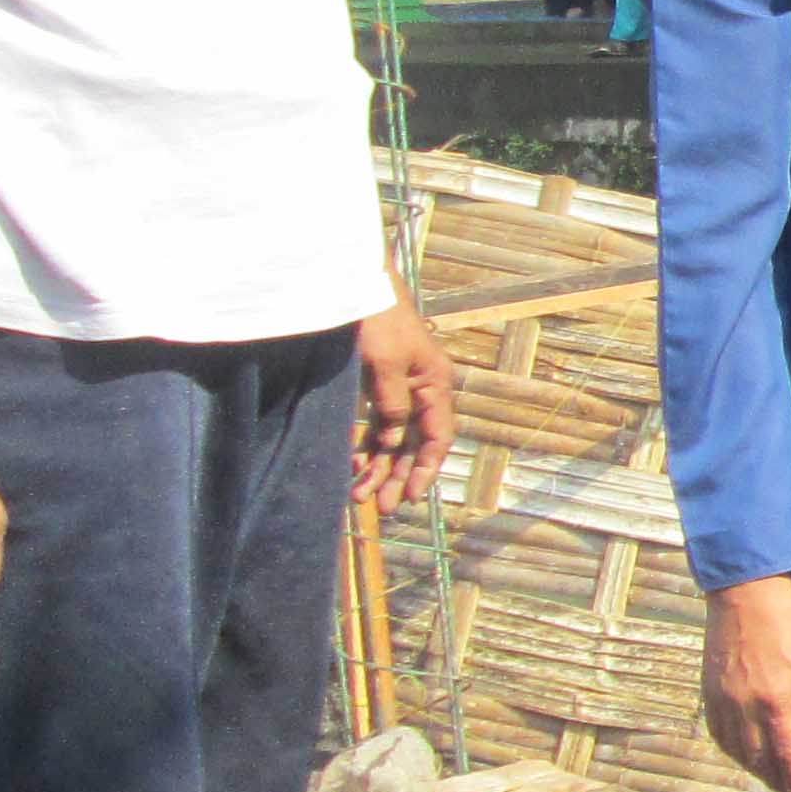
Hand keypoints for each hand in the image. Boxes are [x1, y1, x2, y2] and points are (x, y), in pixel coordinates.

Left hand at [350, 298, 456, 512]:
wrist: (356, 284)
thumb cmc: (377, 319)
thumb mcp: (385, 363)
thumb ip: (392, 405)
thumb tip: (392, 442)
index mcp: (434, 383)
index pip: (437, 436)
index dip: (426, 468)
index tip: (411, 496)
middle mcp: (420, 390)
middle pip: (413, 443)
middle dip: (397, 476)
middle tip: (380, 506)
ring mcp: (398, 389)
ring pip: (392, 438)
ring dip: (378, 467)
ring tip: (359, 495)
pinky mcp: (376, 386)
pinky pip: (374, 424)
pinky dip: (365, 446)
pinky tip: (353, 465)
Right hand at [702, 573, 790, 791]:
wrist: (744, 591)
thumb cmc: (788, 620)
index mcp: (775, 698)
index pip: (785, 752)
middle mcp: (744, 705)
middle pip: (758, 757)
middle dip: (775, 779)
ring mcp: (722, 699)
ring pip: (735, 749)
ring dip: (753, 769)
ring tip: (770, 778)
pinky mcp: (708, 691)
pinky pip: (717, 732)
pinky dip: (730, 749)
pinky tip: (743, 753)